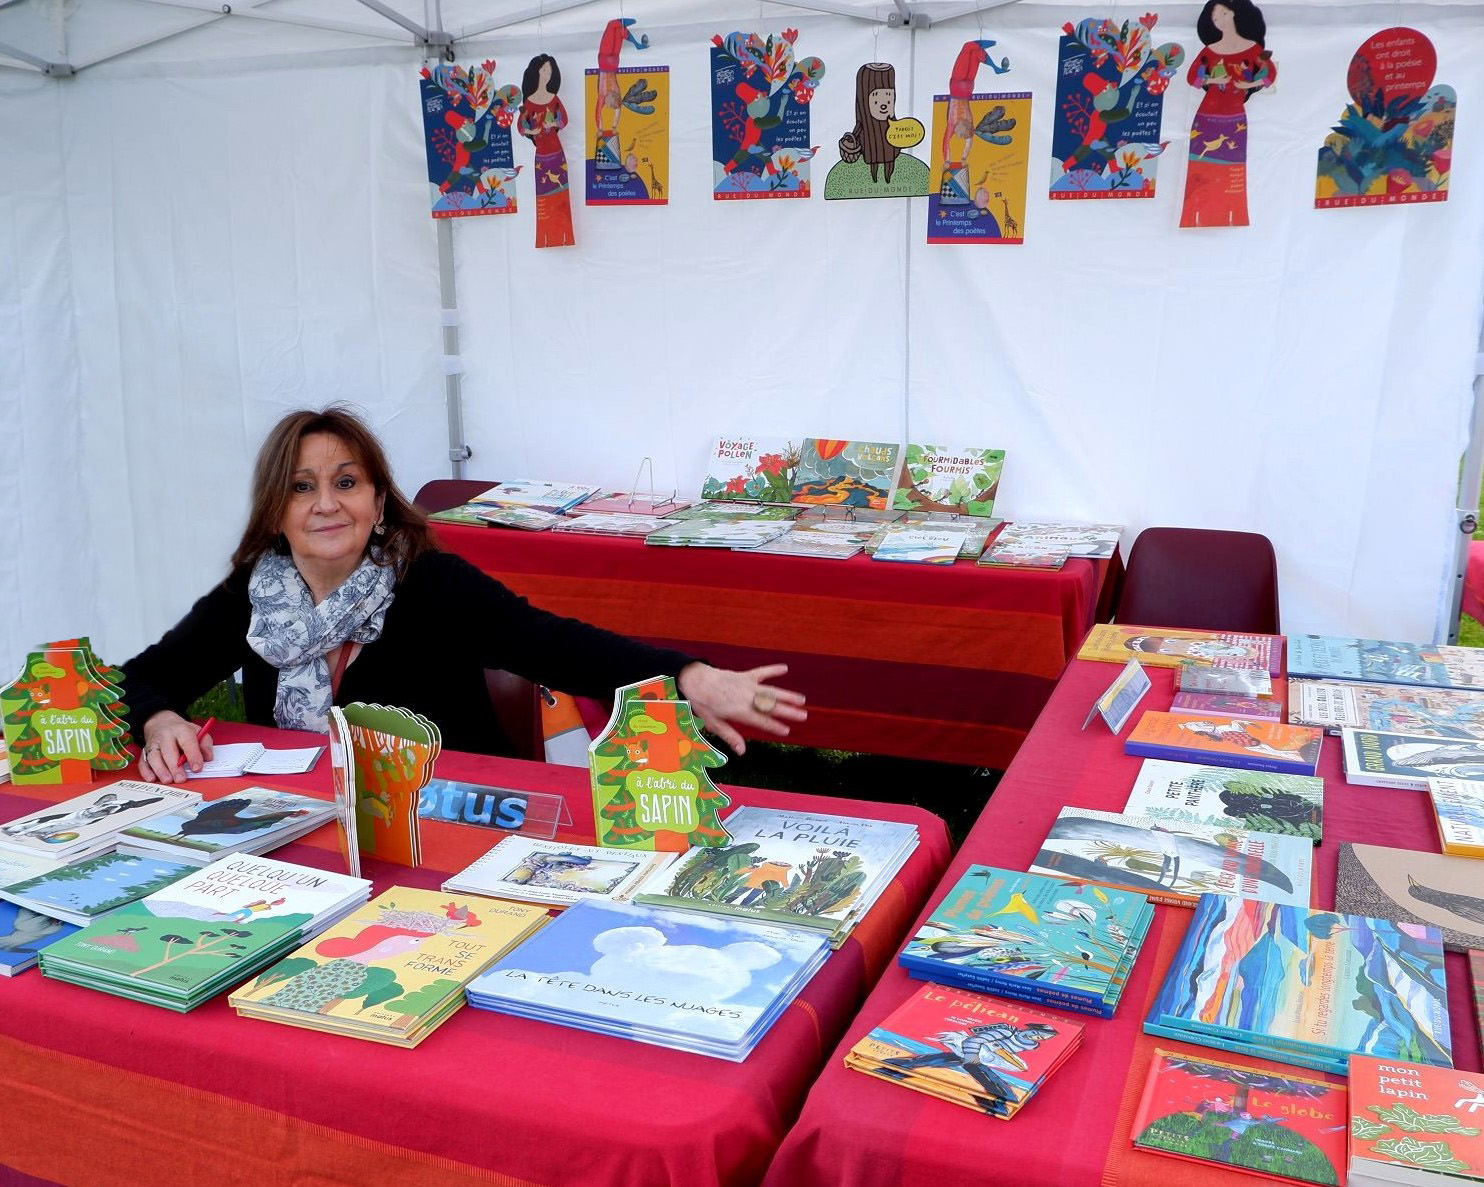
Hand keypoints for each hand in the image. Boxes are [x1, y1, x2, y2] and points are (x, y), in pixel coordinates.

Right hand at [138, 710, 214, 783]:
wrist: (162, 722)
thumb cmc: (182, 731)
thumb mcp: (198, 731)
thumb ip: (205, 744)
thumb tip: (208, 758)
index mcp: (181, 730)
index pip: (188, 742)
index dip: (193, 756)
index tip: (197, 768)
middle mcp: (165, 736)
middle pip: (169, 751)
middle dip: (175, 767)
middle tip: (181, 779)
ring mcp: (153, 744)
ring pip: (154, 757)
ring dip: (160, 770)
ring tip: (168, 780)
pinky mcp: (145, 751)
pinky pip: (143, 761)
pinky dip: (146, 771)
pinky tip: (152, 778)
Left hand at [677, 662, 806, 754]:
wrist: (695, 680)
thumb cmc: (703, 704)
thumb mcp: (714, 724)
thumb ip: (730, 736)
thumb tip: (742, 752)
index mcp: (740, 712)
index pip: (762, 721)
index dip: (774, 726)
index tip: (787, 731)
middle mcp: (747, 698)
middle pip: (771, 706)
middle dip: (788, 711)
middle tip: (803, 716)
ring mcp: (747, 685)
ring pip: (771, 690)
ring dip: (787, 695)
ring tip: (801, 699)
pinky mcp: (745, 676)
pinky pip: (761, 672)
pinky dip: (773, 670)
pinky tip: (785, 668)